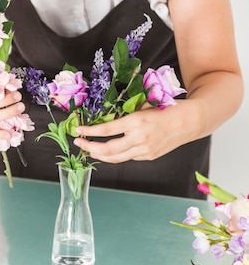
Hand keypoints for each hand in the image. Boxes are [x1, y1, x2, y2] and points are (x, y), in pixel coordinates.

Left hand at [73, 103, 194, 162]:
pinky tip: (106, 151)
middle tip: (78, 143)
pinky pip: (126, 157)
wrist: (188, 122)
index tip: (78, 130)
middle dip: (89, 147)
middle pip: (107, 149)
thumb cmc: (163, 109)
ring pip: (115, 158)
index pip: (106, 129)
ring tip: (88, 149)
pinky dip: (114, 155)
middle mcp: (140, 138)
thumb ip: (124, 114)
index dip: (89, 131)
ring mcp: (144, 150)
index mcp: (136, 121)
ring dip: (98, 155)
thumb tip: (103, 119)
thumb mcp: (142, 106)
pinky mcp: (148, 156)